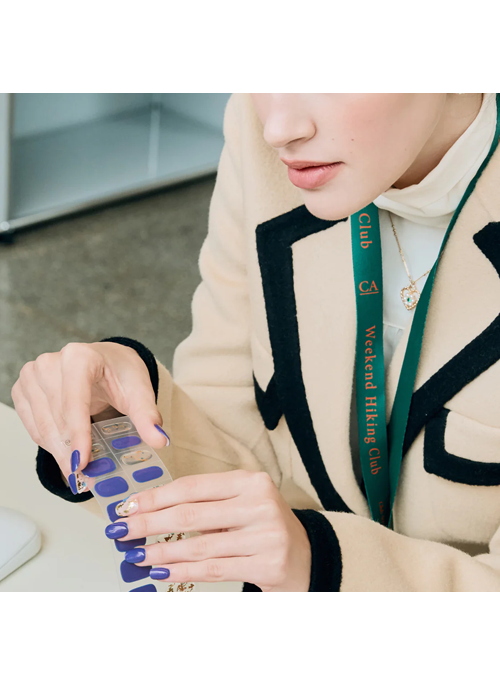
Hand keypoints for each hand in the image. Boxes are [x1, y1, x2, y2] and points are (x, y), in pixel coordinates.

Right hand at [11, 342, 168, 487]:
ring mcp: (33, 375)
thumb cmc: (120, 372)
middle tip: (83, 477)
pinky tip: (65, 454)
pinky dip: (49, 444)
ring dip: (58, 451)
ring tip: (76, 471)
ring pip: (41, 424)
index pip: (74, 400)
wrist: (106, 361)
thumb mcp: (139, 390)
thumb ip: (147, 415)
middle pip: (56, 416)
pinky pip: (32, 425)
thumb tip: (160, 440)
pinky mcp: (23, 388)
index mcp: (79, 357)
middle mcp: (50, 362)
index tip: (83, 462)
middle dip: (68, 450)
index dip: (78, 433)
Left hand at [107, 470, 311, 591]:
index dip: (156, 497)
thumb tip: (150, 511)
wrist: (307, 557)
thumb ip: (206, 505)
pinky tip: (162, 572)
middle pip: (191, 515)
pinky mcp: (267, 564)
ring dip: (161, 553)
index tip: (129, 506)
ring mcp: (266, 535)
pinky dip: (183, 571)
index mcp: (250, 481)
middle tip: (122, 531)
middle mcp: (260, 503)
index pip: (192, 487)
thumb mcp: (241, 505)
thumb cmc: (264, 527)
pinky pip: (214, 569)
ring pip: (199, 546)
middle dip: (149, 524)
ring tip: (137, 556)